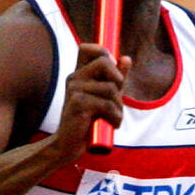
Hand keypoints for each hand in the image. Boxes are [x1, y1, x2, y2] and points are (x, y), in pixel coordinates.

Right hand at [52, 44, 131, 163]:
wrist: (68, 145)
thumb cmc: (87, 123)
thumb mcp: (104, 98)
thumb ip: (115, 79)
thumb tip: (126, 58)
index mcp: (78, 75)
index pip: (86, 48)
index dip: (102, 52)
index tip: (112, 70)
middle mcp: (74, 78)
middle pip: (104, 62)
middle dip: (118, 80)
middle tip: (118, 97)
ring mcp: (74, 90)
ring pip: (110, 88)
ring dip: (119, 106)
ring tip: (115, 118)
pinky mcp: (78, 103)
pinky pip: (107, 104)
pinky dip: (116, 117)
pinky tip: (113, 125)